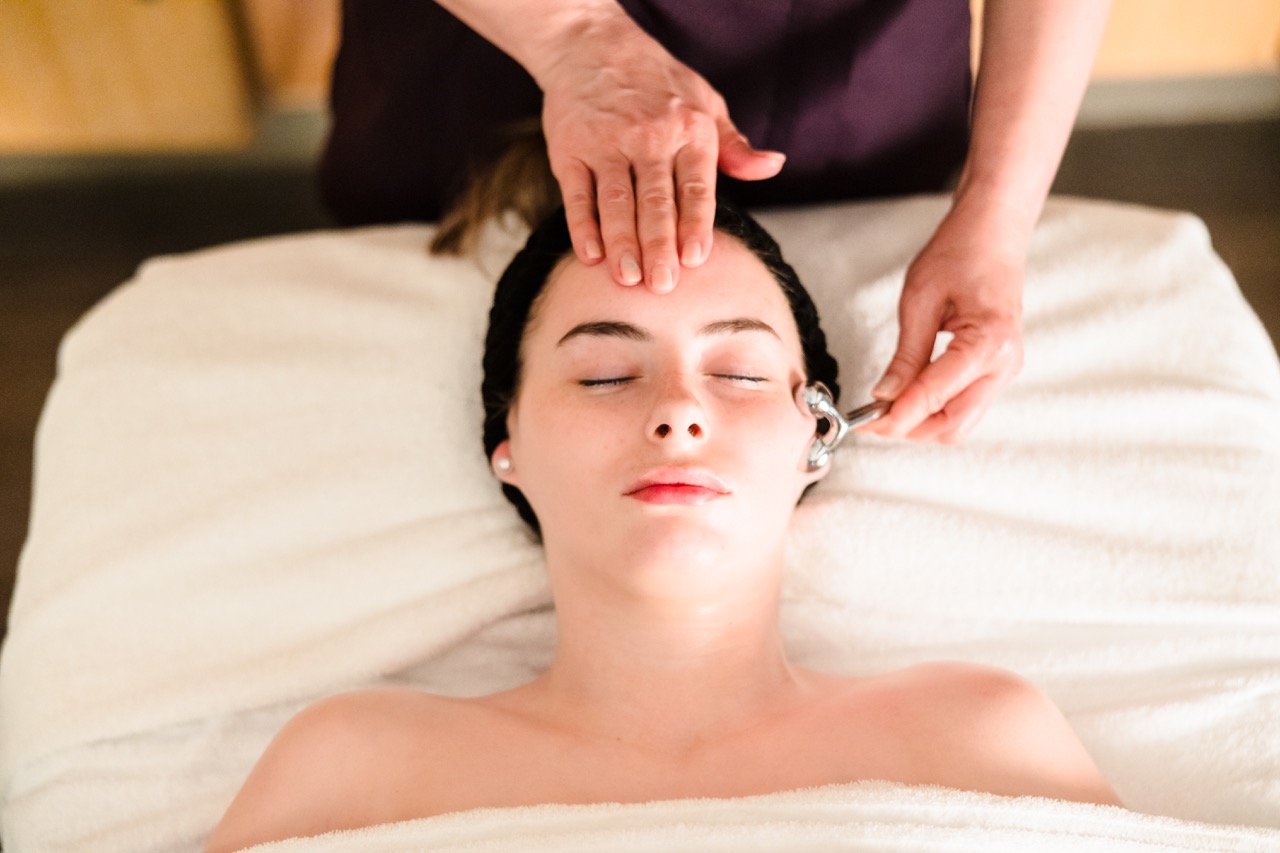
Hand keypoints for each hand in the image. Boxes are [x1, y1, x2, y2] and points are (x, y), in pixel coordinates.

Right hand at [537, 14, 783, 291]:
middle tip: (662, 286)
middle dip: (659, 246)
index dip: (695, 224)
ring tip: (628, 280)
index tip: (694, 260)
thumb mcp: (706, 104)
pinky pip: (578, 194)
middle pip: (656, 201)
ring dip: (622, 244)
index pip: (696, 187)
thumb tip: (774, 166)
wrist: (592, 45)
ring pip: (617, 202)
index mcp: (689, 129)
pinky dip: (583, 227)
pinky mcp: (570, 149)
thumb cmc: (658, 84)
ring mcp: (606, 143)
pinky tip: (591, 256)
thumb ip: (735, 146)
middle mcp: (648, 136)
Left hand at [858, 207, 1025, 442]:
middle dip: (910, 428)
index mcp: (988, 344)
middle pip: (953, 426)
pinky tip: (909, 396)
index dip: (896, 417)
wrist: (993, 232)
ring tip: (886, 407)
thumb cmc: (961, 252)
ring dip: (922, 422)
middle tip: (872, 419)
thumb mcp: (920, 302)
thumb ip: (905, 356)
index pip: (934, 398)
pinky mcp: (997, 369)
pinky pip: (965, 404)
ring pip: (960, 421)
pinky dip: (936, 408)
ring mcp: (1004, 369)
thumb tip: (885, 396)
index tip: (866, 423)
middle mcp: (1004, 364)